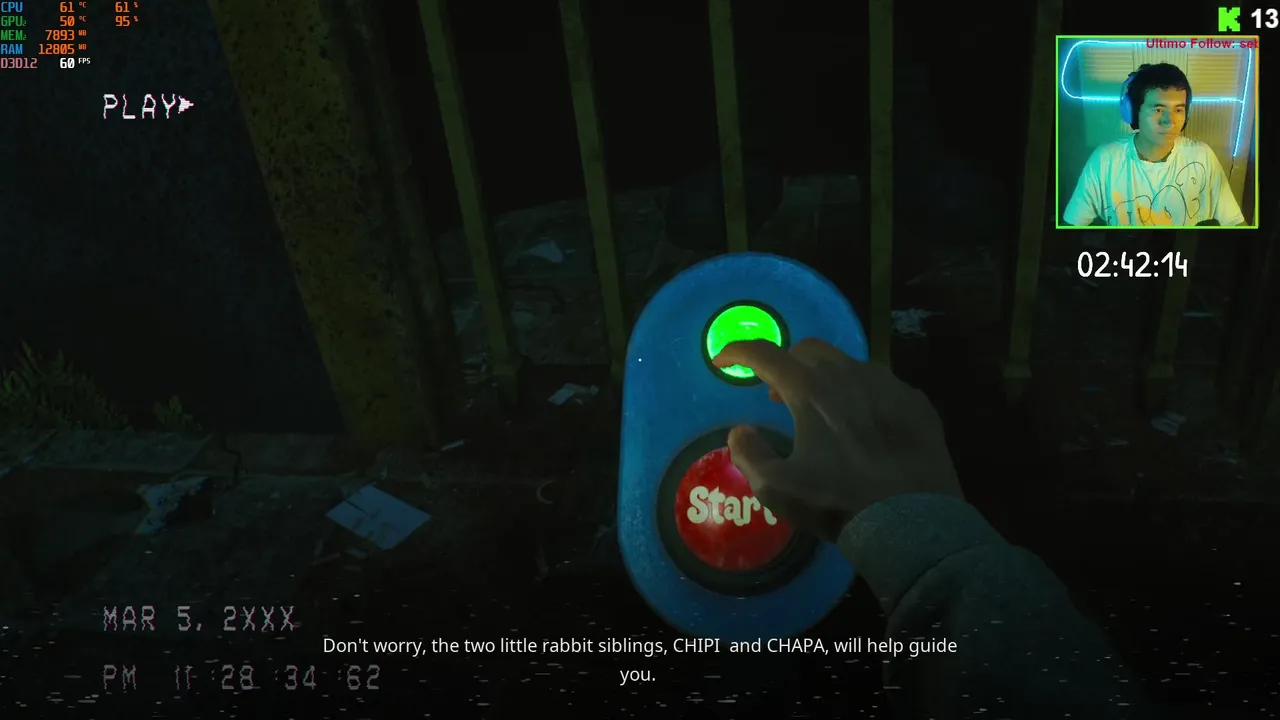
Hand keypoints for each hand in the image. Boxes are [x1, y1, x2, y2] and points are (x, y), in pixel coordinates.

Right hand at [713, 339, 962, 542]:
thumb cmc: (839, 502)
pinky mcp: (915, 402)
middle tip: (778, 392)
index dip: (738, 351)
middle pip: (809, 350)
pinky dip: (862, 395)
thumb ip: (749, 454)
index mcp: (810, 391)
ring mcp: (888, 385)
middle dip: (786, 362)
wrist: (911, 521)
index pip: (765, 354)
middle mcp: (849, 375)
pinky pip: (882, 386)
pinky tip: (864, 424)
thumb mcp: (778, 489)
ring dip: (826, 379)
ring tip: (823, 410)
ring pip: (849, 364)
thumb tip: (740, 431)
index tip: (724, 359)